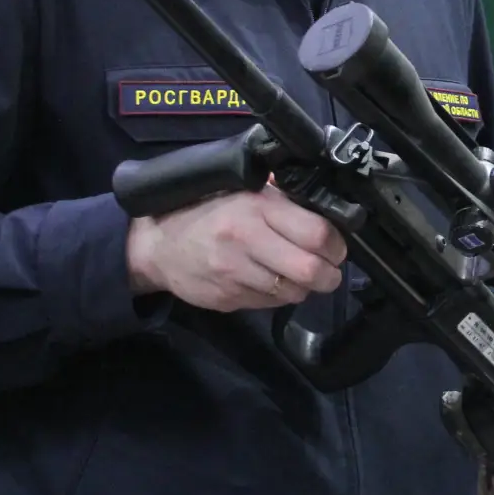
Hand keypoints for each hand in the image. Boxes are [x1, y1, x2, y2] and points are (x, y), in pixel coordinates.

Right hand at [125, 182, 346, 311]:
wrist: (156, 244)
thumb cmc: (204, 210)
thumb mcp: (241, 190)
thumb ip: (280, 197)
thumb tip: (323, 206)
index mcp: (255, 207)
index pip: (316, 233)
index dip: (336, 245)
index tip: (337, 246)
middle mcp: (246, 240)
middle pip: (310, 270)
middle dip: (329, 275)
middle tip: (329, 269)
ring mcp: (234, 273)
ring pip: (292, 292)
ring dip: (304, 287)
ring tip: (299, 274)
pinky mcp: (227, 299)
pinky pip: (269, 304)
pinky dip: (278, 296)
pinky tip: (271, 281)